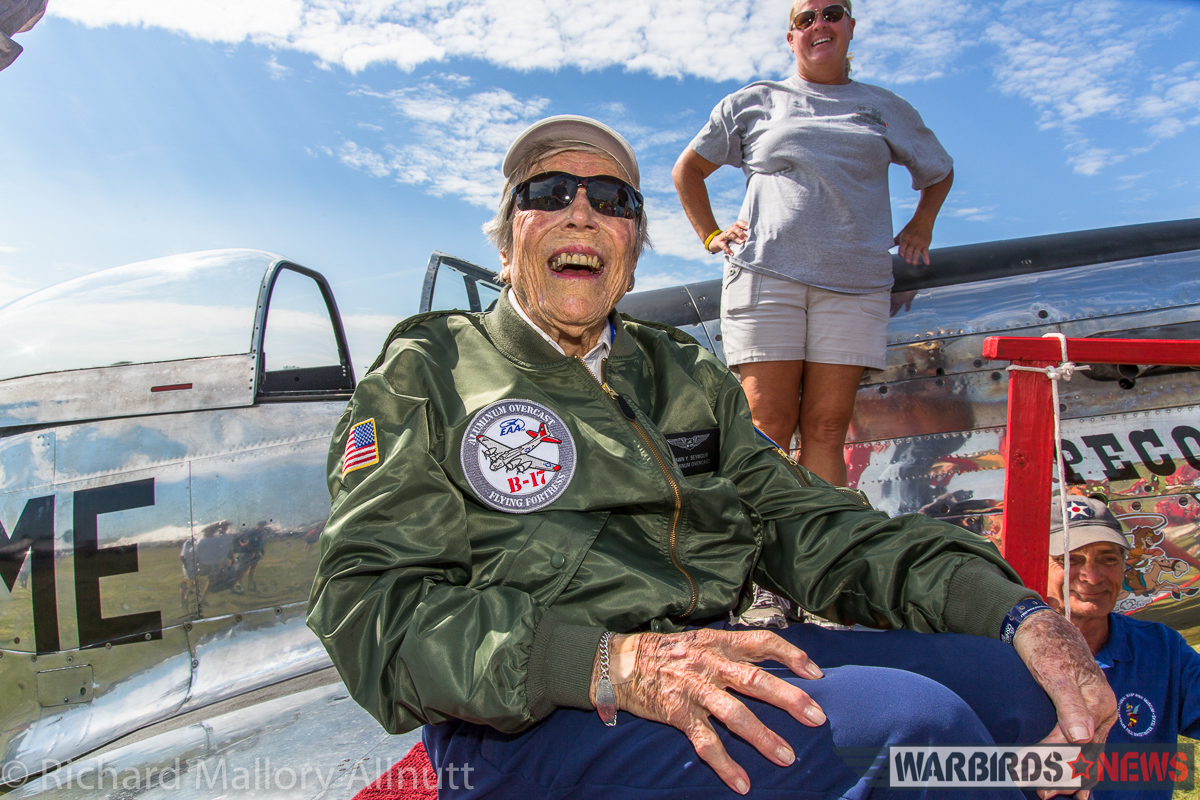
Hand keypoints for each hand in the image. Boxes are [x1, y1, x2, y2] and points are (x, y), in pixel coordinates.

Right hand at [593, 628, 824, 794]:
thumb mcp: (700, 641)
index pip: (762, 642)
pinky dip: (725, 765)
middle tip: (817, 718)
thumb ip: (730, 650)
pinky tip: (742, 783)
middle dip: (790, 699)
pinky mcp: (678, 713)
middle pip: (756, 681)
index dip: (791, 655)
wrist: (621, 663)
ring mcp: (694, 689)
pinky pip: (705, 742)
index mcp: (719, 643)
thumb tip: (765, 659)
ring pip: (735, 715)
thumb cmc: (665, 652)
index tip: (816, 672)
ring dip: (764, 738)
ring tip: (787, 757)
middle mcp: (710, 664)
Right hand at [709, 219, 749, 254]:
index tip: (748, 227)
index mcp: (732, 228)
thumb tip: (754, 238)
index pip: (738, 223)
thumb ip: (741, 235)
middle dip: (741, 233)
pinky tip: (732, 254)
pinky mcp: (719, 243)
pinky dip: (728, 250)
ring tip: (742, 243)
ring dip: (736, 238)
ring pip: (729, 235)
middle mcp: (728, 231)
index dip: (743, 224)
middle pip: (734, 228)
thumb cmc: (728, 239)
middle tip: (747, 238)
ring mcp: (723, 236)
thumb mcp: (734, 235)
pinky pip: (723, 246)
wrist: (714, 242)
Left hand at [893, 217, 934, 264]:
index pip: (903, 244)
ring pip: (917, 251)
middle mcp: (913, 239)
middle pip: (910, 248)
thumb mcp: (902, 234)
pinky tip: (927, 263)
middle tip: (907, 261)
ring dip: (916, 257)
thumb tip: (886, 248)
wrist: (923, 221)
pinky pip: (926, 251)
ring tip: (914, 264)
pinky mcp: (926, 244)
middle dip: (908, 255)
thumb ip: (894, 241)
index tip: (901, 255)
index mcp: (906, 237)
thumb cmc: (910, 229)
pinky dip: (927, 257)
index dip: (902, 250)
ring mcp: (920, 242)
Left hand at [1012, 610, 1116, 799]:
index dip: (1054, 761)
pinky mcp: (1082, 712)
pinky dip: (1075, 762)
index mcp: (1099, 703)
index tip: (1032, 775)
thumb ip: (1070, 705)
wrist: (1042, 626)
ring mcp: (1094, 713)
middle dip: (1063, 775)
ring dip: (1068, 773)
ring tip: (1050, 793)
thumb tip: (1083, 739)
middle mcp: (1102, 711)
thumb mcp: (1053, 672)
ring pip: (1085, 752)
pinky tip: (1071, 782)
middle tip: (1042, 794)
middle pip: (1086, 752)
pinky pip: (1083, 743)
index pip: (1077, 742)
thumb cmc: (1045, 646)